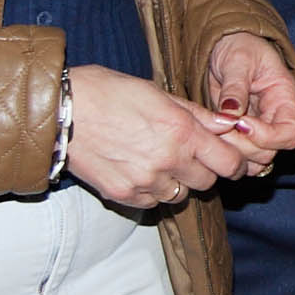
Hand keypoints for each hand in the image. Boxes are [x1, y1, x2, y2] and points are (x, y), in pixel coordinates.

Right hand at [66, 65, 255, 209]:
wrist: (60, 111)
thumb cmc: (107, 92)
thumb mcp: (157, 93)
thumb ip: (196, 114)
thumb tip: (229, 124)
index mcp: (182, 131)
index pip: (229, 163)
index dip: (235, 164)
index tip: (232, 161)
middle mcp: (168, 161)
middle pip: (208, 182)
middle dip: (204, 170)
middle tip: (189, 156)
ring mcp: (145, 182)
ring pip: (180, 195)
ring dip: (177, 182)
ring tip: (159, 161)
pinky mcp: (123, 195)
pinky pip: (152, 202)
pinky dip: (152, 191)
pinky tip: (138, 170)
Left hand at [201, 33, 294, 165]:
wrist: (224, 46)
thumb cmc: (238, 46)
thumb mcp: (238, 58)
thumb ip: (236, 86)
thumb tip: (231, 114)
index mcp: (285, 100)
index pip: (291, 134)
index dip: (268, 137)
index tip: (241, 122)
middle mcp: (275, 121)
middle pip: (270, 153)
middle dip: (242, 146)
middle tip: (218, 127)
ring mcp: (257, 132)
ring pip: (253, 161)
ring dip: (231, 153)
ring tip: (211, 131)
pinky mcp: (239, 137)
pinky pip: (236, 158)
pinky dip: (222, 153)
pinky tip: (208, 136)